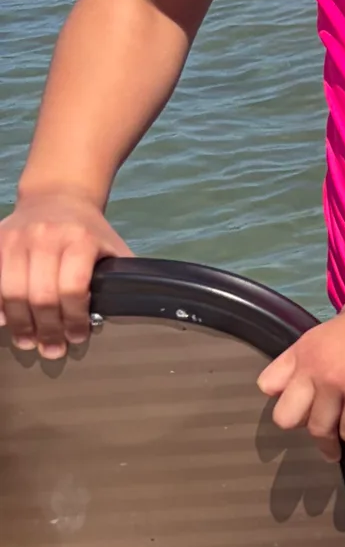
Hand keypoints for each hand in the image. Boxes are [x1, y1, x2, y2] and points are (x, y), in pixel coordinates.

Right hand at [1, 188, 130, 358]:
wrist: (57, 196)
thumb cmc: (89, 231)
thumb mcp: (113, 248)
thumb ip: (123, 278)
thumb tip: (131, 315)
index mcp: (80, 240)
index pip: (73, 288)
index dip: (74, 318)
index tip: (78, 336)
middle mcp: (45, 237)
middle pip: (41, 295)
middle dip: (47, 329)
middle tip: (51, 350)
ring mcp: (17, 237)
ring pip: (12, 290)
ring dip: (19, 322)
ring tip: (28, 341)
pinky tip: (5, 320)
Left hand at [257, 285, 344, 460]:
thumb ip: (335, 332)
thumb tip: (341, 333)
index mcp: (306, 347)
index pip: (269, 384)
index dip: (287, 398)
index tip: (310, 404)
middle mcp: (312, 367)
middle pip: (284, 417)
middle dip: (307, 426)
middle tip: (331, 424)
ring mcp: (334, 383)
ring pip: (319, 432)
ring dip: (338, 441)